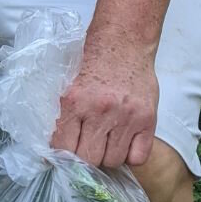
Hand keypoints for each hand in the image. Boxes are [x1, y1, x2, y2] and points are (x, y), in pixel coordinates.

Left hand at [50, 37, 158, 169]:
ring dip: (108, 155)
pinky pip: (138, 158)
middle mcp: (99, 110)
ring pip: (113, 161)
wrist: (123, 40)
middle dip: (86, 158)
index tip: (65, 156)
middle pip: (89, 159)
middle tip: (87, 147)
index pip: (63, 148)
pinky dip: (130, 155)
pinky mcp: (147, 119)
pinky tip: (124, 140)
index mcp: (73, 101)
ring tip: (106, 139)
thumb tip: (53, 153)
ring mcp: (126, 116)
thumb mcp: (68, 85)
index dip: (63, 156)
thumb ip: (63, 116)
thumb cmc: (93, 62)